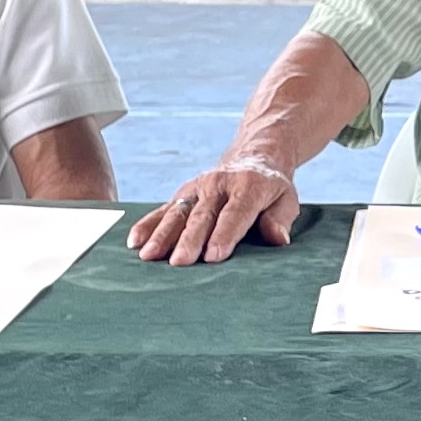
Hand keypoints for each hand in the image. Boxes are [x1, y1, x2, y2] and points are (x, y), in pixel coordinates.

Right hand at [127, 160, 301, 264]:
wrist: (253, 158)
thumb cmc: (271, 189)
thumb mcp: (286, 199)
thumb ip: (280, 219)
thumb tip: (277, 238)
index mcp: (247, 186)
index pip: (234, 214)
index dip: (224, 235)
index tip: (213, 257)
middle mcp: (218, 185)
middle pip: (202, 216)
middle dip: (189, 240)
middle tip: (179, 263)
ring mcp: (196, 188)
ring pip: (177, 213)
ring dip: (162, 235)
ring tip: (148, 256)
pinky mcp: (182, 193)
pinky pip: (162, 209)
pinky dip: (147, 225)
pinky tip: (135, 241)